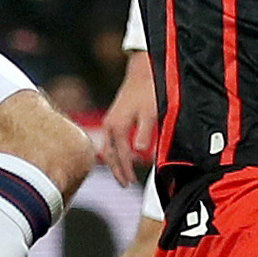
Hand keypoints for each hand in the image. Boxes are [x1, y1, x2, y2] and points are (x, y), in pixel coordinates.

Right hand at [97, 53, 156, 184]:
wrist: (142, 72)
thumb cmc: (148, 92)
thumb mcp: (150, 112)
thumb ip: (144, 132)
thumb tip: (139, 152)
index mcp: (117, 126)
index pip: (121, 155)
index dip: (126, 171)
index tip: (131, 183)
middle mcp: (109, 125)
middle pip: (109, 155)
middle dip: (116, 170)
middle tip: (125, 184)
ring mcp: (109, 121)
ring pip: (107, 148)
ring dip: (114, 163)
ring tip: (123, 174)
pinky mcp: (113, 118)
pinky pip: (110, 141)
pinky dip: (114, 152)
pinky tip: (123, 156)